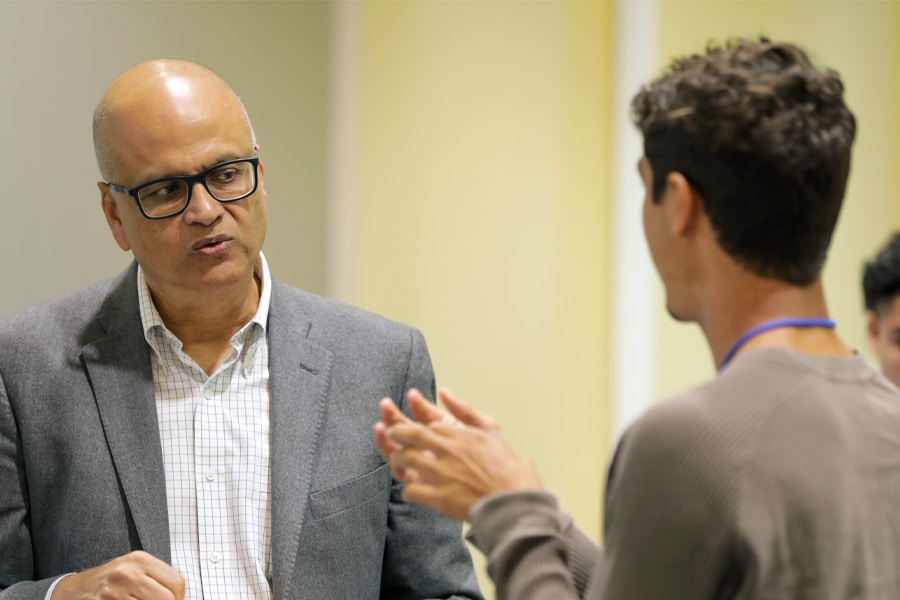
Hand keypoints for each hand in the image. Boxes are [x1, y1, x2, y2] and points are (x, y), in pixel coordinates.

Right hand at [52, 551, 183, 599]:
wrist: (74, 590)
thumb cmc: (110, 581)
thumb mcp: (134, 569)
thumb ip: (157, 578)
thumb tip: (179, 596)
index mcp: (140, 560)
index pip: (177, 583)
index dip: (179, 598)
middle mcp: (128, 573)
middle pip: (166, 599)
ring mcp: (113, 592)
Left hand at [374, 388, 541, 520]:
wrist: (515, 502)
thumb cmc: (507, 468)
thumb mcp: (491, 429)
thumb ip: (466, 410)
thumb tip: (444, 392)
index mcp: (460, 434)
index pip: (427, 423)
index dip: (414, 425)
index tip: (407, 428)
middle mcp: (449, 451)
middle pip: (410, 435)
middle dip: (396, 432)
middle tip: (392, 436)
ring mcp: (442, 474)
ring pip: (406, 459)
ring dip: (397, 460)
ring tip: (399, 463)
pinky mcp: (440, 498)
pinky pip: (411, 490)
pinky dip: (408, 491)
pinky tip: (412, 491)